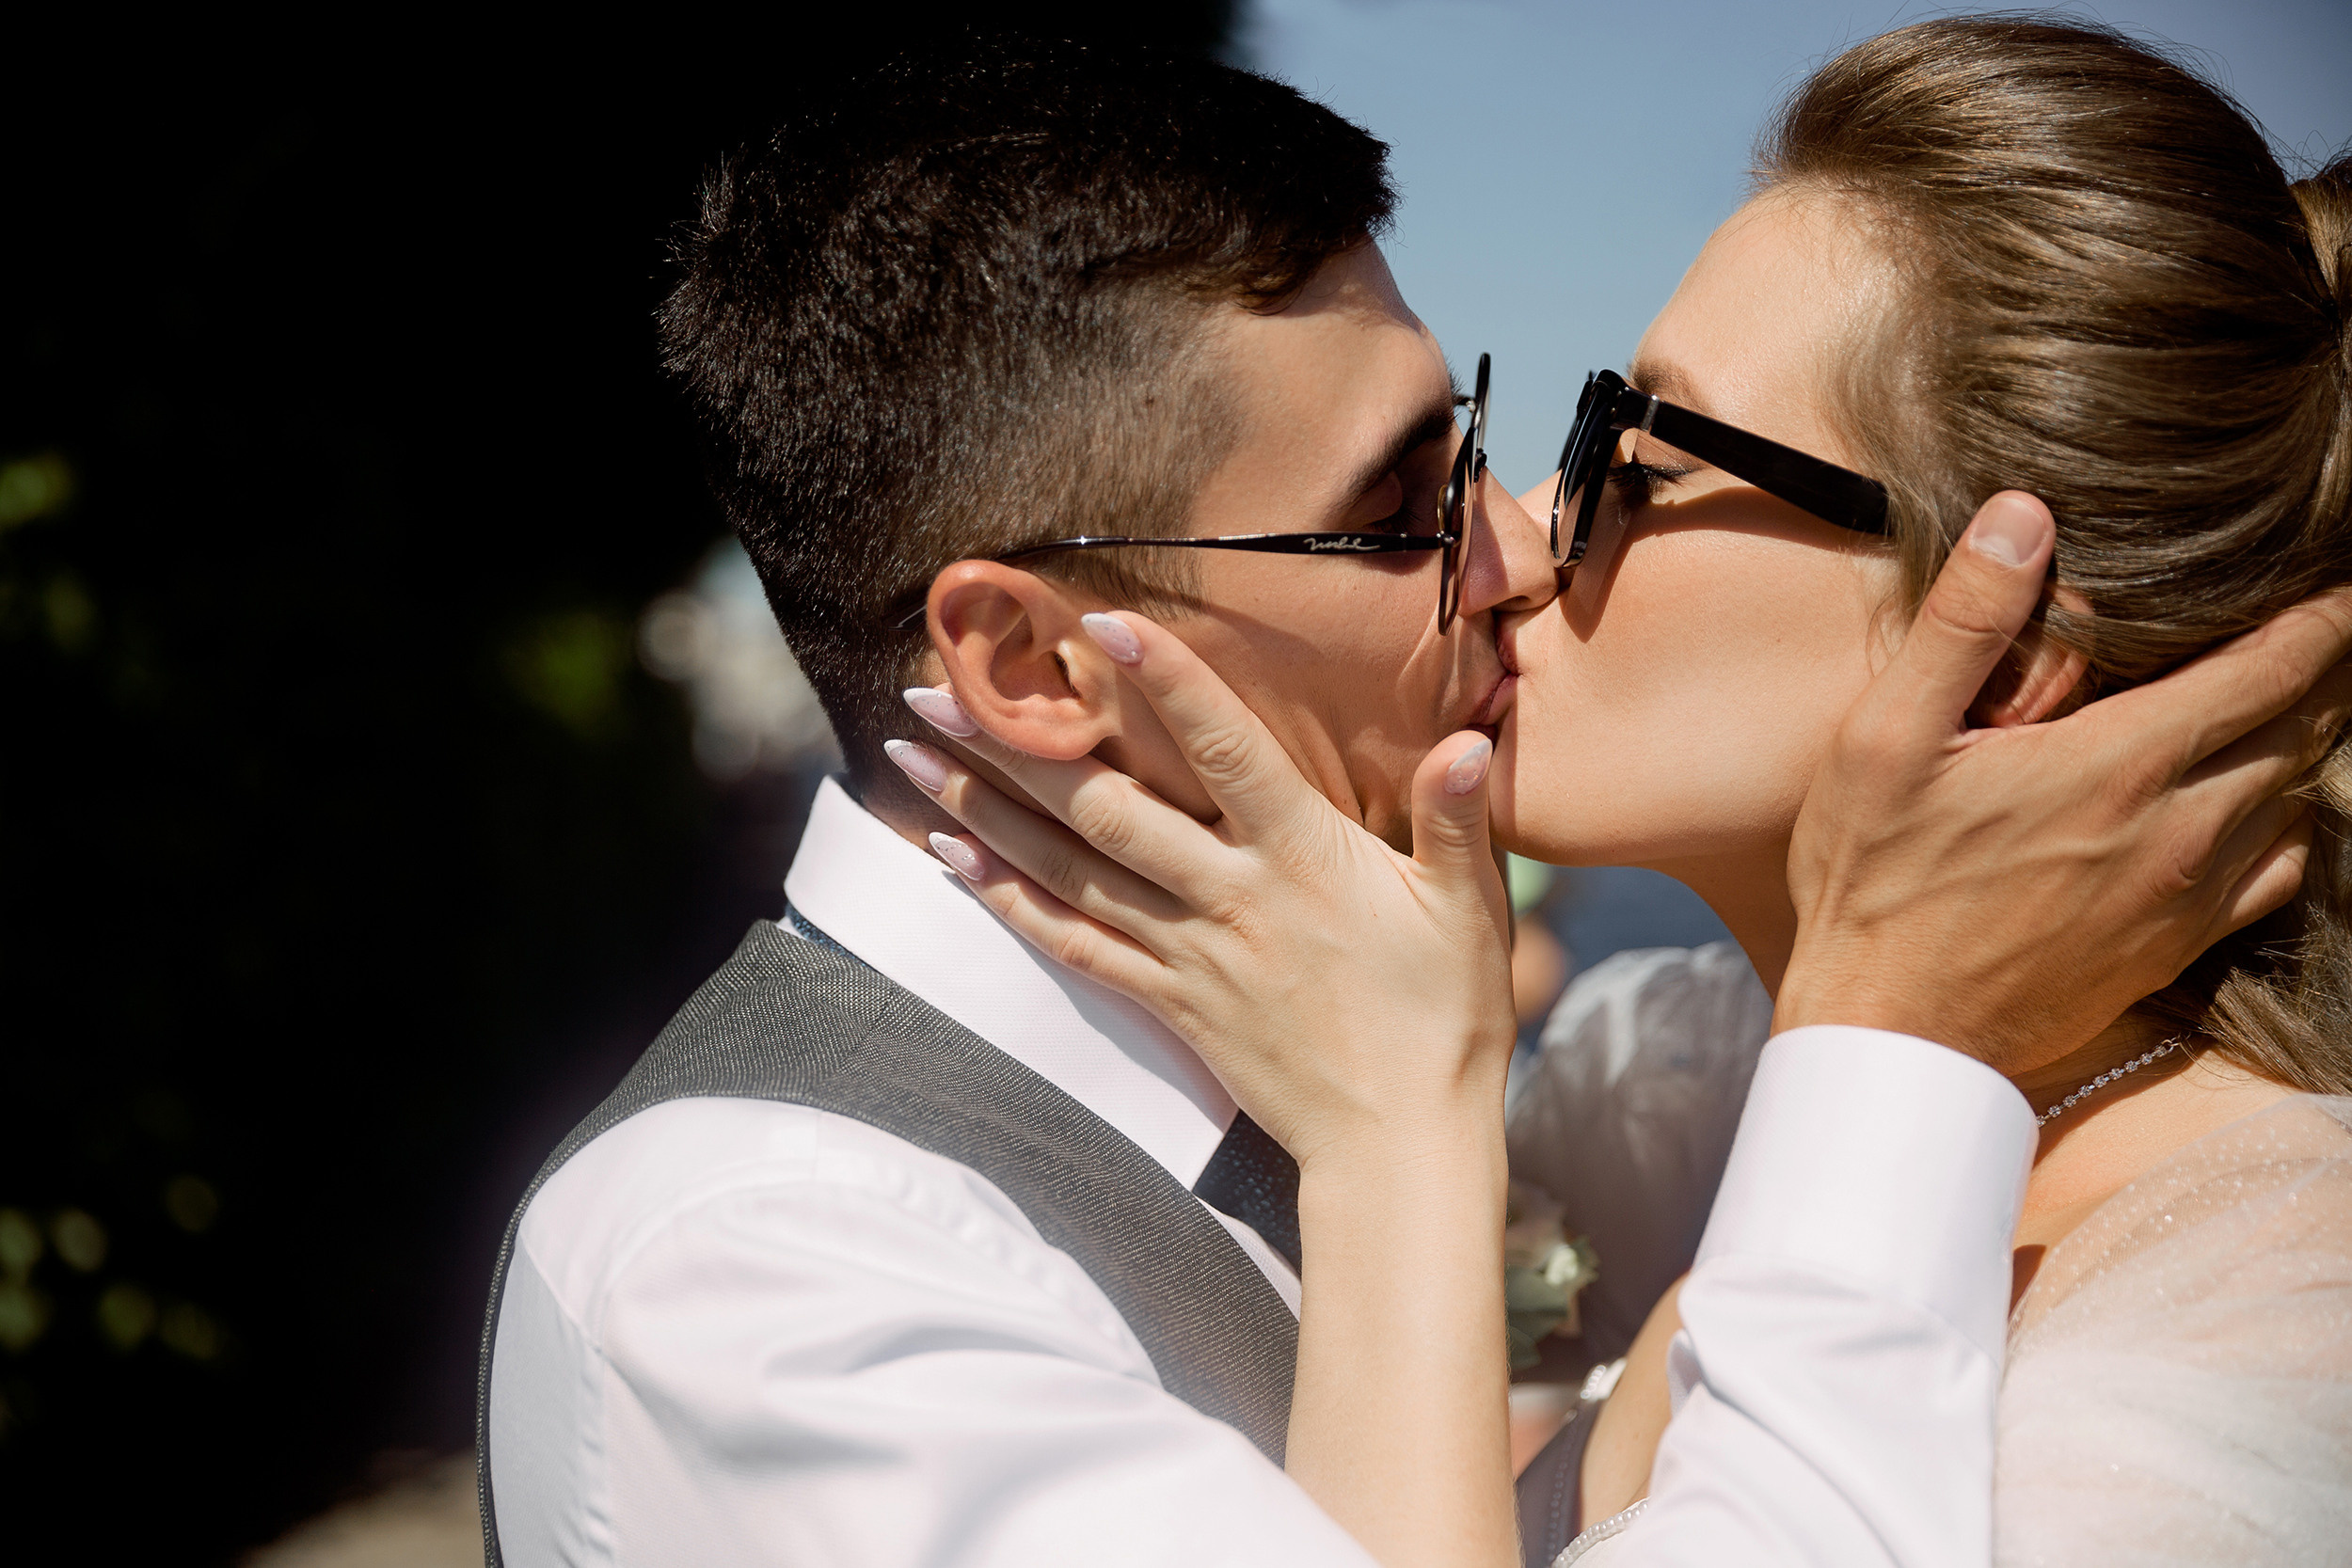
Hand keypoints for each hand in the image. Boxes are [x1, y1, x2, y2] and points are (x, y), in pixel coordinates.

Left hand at [890, 612, 1523, 1567]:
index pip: (1224, 749)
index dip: (1165, 683)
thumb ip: (1457, 819)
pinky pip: (1069, 945)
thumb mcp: (1468, 911)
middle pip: (1103, 808)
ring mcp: (1186, 953)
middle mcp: (1228, 897)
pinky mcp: (1166, 1002)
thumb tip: (1470, 740)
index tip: (1097, 623)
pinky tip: (948, 860)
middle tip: (931, 688)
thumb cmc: (1445, 1020)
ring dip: (981, 808)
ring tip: (911, 755)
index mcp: (1302, 858)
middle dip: (1013, 745)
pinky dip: (1004, 901)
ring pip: (1065, 869)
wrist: (1399, 1147)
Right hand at [1779, 491, 2351, 1074]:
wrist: (1894, 1032)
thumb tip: (2024, 516)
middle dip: (2326, 666)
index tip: (2337, 579)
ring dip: (2307, 739)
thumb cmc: (1875, 881)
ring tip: (2298, 696)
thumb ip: (1965, 624)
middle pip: (2305, 727)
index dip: (2322, 614)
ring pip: (2298, 797)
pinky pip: (2277, 871)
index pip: (2273, 667)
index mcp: (2119, 762)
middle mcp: (2179, 828)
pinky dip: (2288, 819)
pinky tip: (2261, 801)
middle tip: (2328, 622)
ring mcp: (2186, 895)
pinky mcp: (2177, 945)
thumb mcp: (1886, 738)